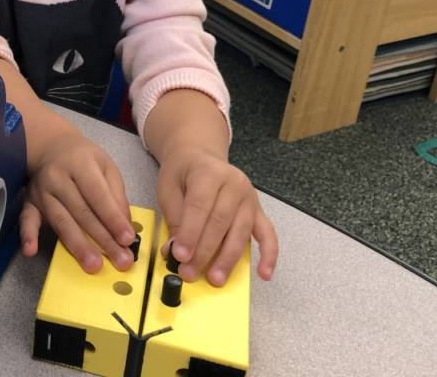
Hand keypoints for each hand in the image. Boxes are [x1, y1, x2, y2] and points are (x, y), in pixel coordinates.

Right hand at [19, 129, 135, 273]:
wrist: (52, 147)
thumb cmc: (84, 159)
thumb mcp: (106, 167)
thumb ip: (116, 195)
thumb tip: (124, 227)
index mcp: (80, 164)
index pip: (98, 195)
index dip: (113, 218)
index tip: (127, 239)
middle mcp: (58, 177)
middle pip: (82, 212)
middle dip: (102, 239)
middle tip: (120, 261)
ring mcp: (41, 191)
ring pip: (61, 221)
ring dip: (78, 246)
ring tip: (93, 265)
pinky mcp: (29, 202)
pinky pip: (26, 220)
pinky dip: (27, 236)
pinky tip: (30, 251)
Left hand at [158, 146, 277, 285]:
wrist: (200, 157)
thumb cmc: (184, 173)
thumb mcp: (168, 187)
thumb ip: (172, 217)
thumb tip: (175, 250)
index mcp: (209, 172)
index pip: (200, 206)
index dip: (190, 232)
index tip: (180, 255)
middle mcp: (234, 183)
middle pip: (221, 221)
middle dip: (205, 251)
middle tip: (190, 272)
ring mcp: (249, 197)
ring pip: (241, 232)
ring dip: (228, 259)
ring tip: (215, 278)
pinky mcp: (258, 211)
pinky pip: (268, 234)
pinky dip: (268, 255)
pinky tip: (264, 274)